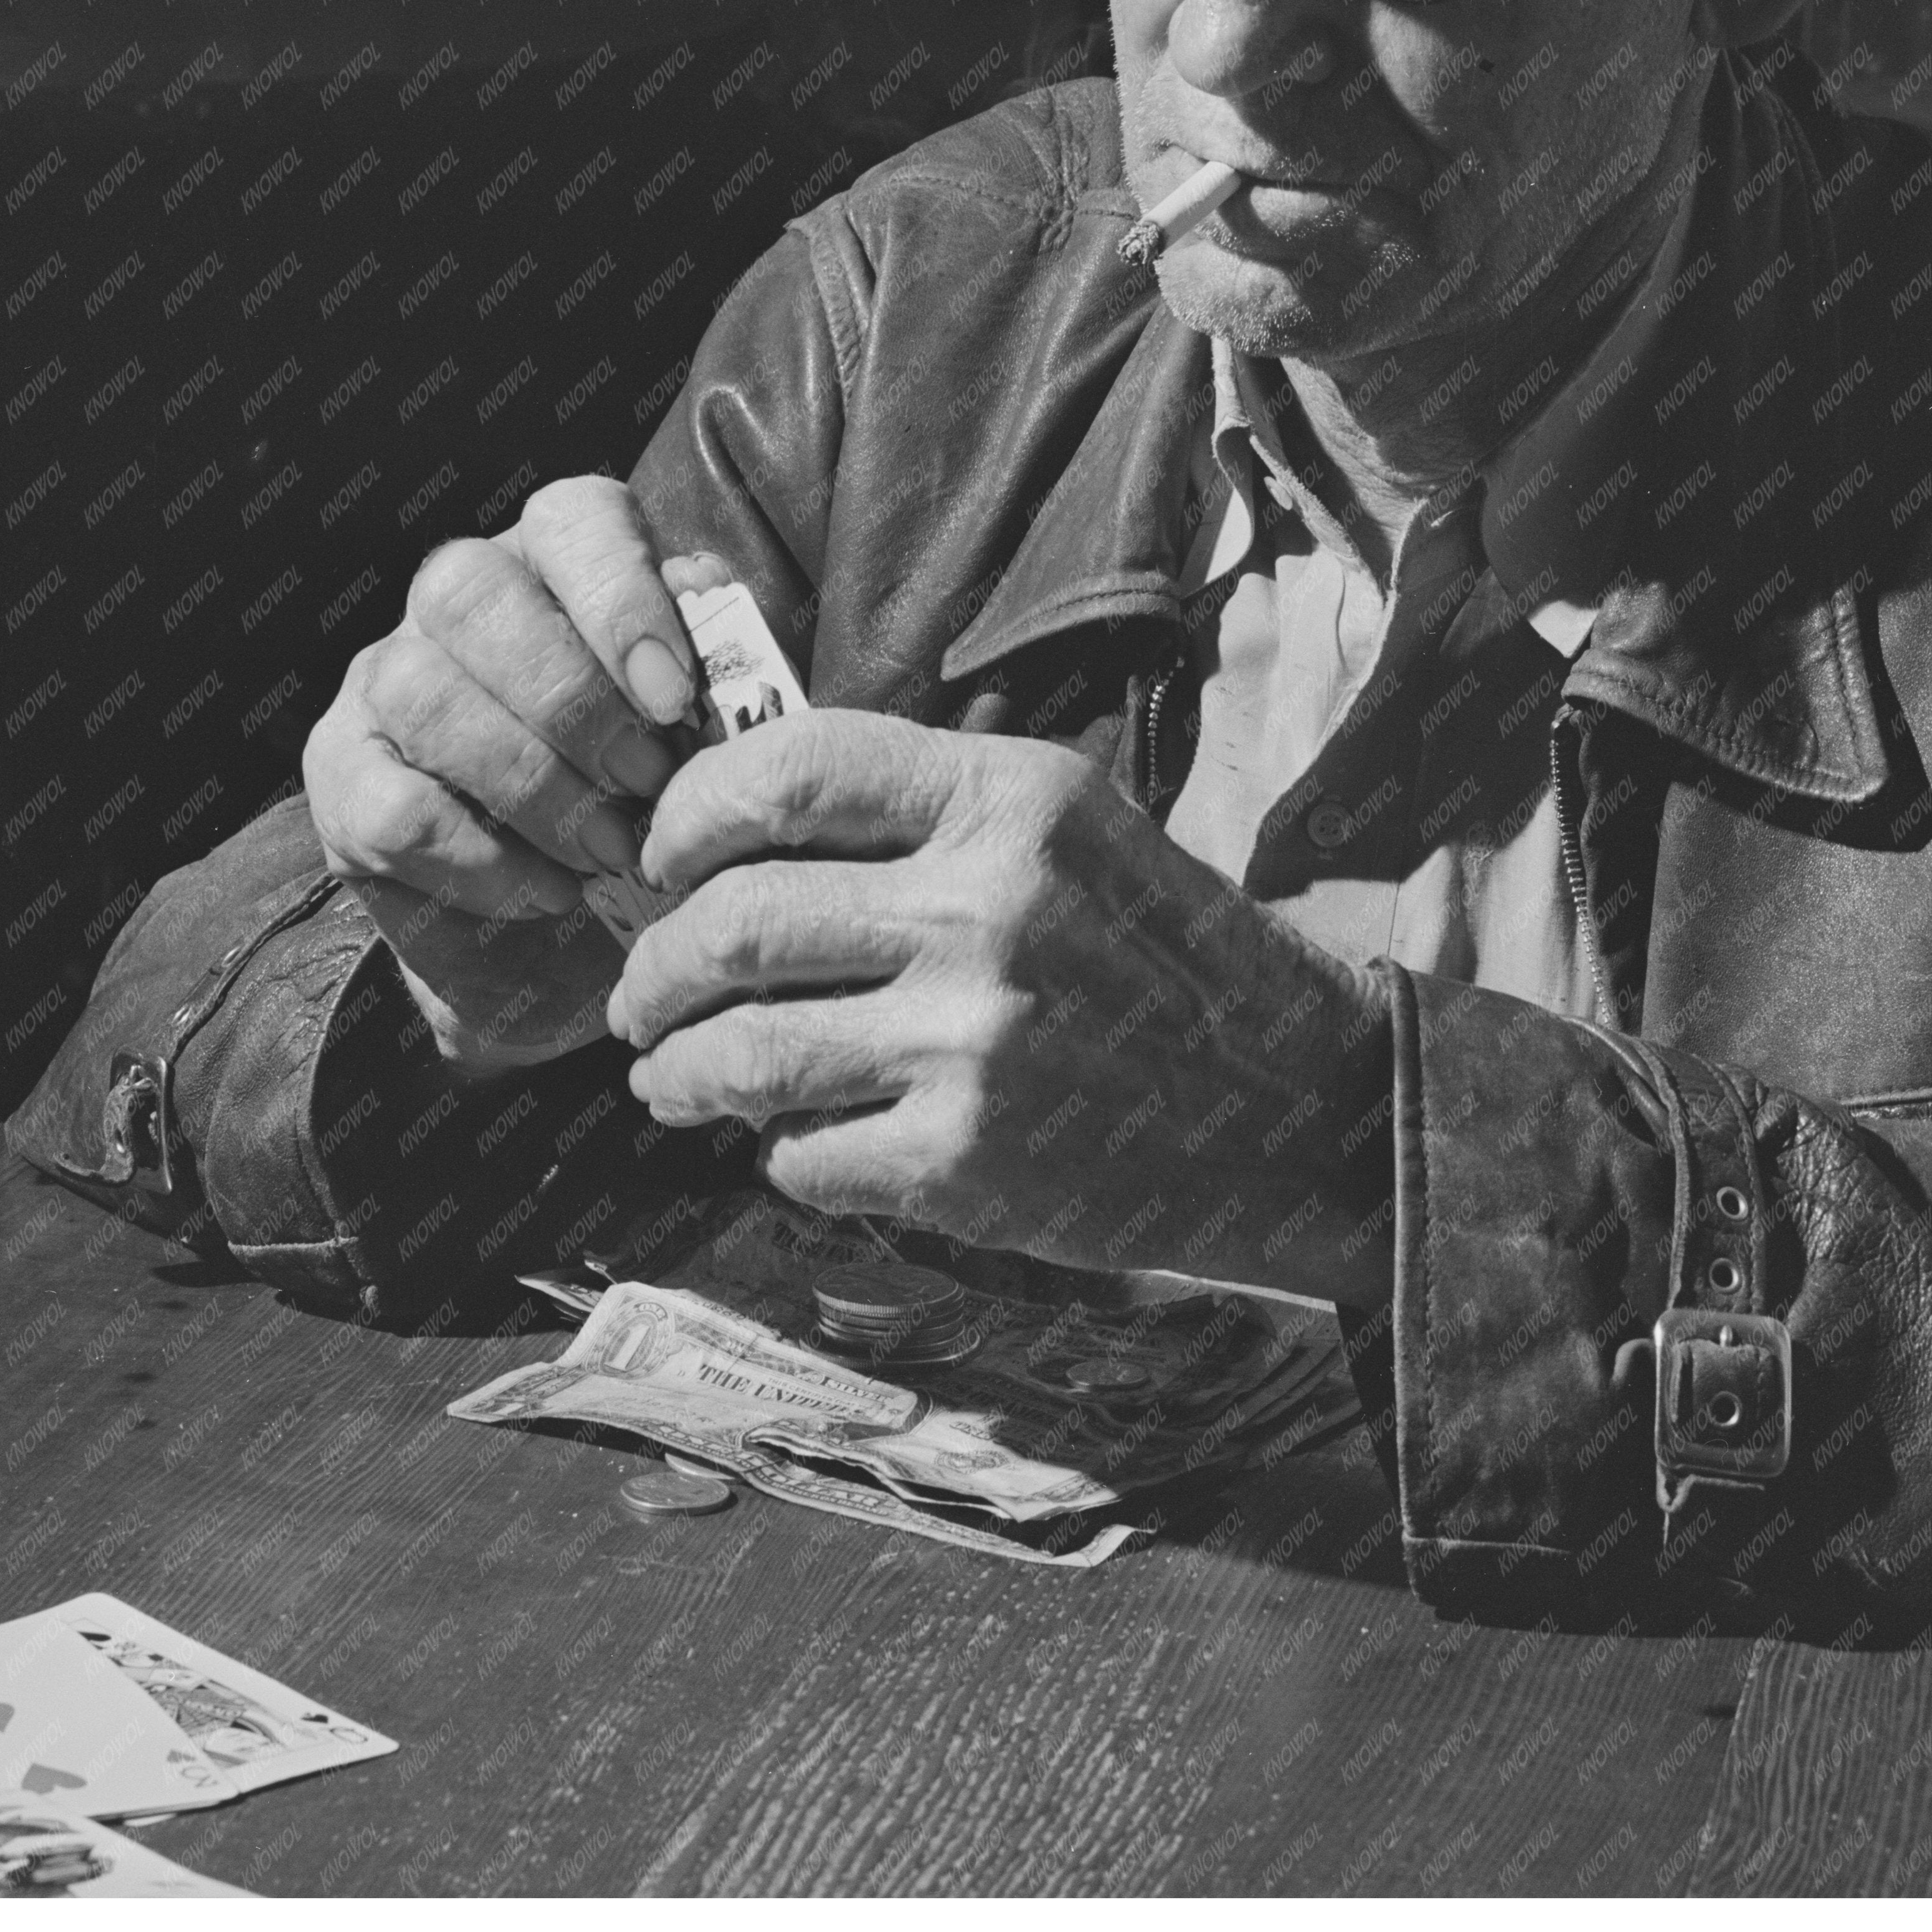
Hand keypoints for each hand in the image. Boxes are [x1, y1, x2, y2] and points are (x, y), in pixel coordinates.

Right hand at [302, 476, 725, 1075]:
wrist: (576, 940)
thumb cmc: (655, 802)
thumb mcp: (707, 729)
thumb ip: (721, 664)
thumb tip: (715, 615)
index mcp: (555, 557)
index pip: (572, 519)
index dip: (622, 600)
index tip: (675, 700)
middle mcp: (454, 596)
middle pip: (473, 593)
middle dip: (573, 702)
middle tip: (646, 785)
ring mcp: (382, 680)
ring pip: (425, 694)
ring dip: (533, 786)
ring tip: (611, 851)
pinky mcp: (340, 778)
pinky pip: (391, 808)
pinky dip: (481, 861)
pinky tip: (550, 891)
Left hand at [606, 712, 1396, 1302]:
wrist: (1292, 1100)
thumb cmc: (1157, 954)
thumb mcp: (1064, 826)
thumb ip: (918, 816)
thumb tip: (728, 845)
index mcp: (1007, 796)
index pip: (788, 769)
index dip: (689, 815)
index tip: (662, 860)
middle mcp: (986, 905)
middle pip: (737, 919)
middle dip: (654, 967)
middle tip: (639, 996)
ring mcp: (974, 1039)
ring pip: (742, 1049)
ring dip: (676, 1069)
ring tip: (666, 1076)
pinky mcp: (968, 1161)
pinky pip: (801, 1155)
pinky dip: (774, 1152)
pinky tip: (791, 1140)